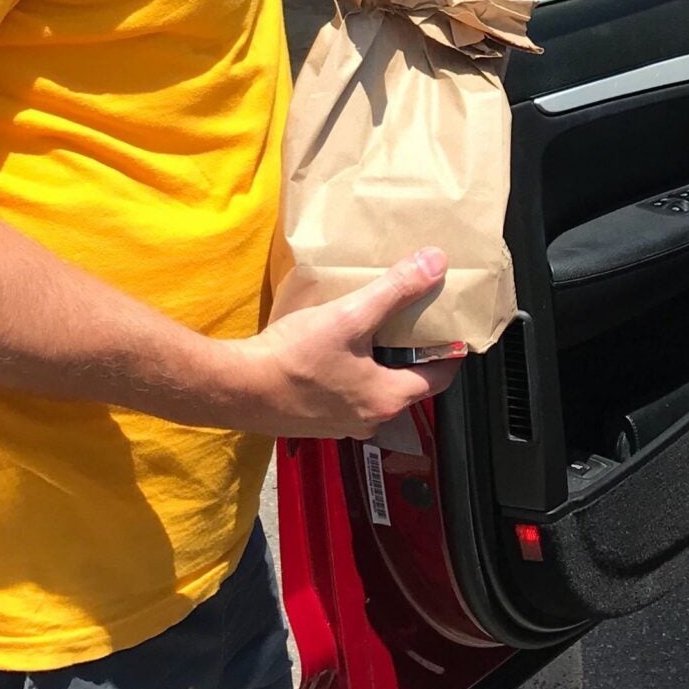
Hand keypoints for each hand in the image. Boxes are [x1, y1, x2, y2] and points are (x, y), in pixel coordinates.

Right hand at [236, 249, 460, 437]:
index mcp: (387, 400)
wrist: (237, 388)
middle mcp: (369, 420)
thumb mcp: (350, 316)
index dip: (450, 353)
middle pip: (407, 385)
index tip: (451, 331)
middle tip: (411, 324)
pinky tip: (335, 351)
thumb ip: (395, 290)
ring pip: (374, 390)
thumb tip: (435, 264)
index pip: (439, 378)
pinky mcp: (315, 422)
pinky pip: (346, 395)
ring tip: (374, 332)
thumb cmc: (294, 358)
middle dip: (411, 355)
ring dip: (378, 365)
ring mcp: (340, 425)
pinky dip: (351, 374)